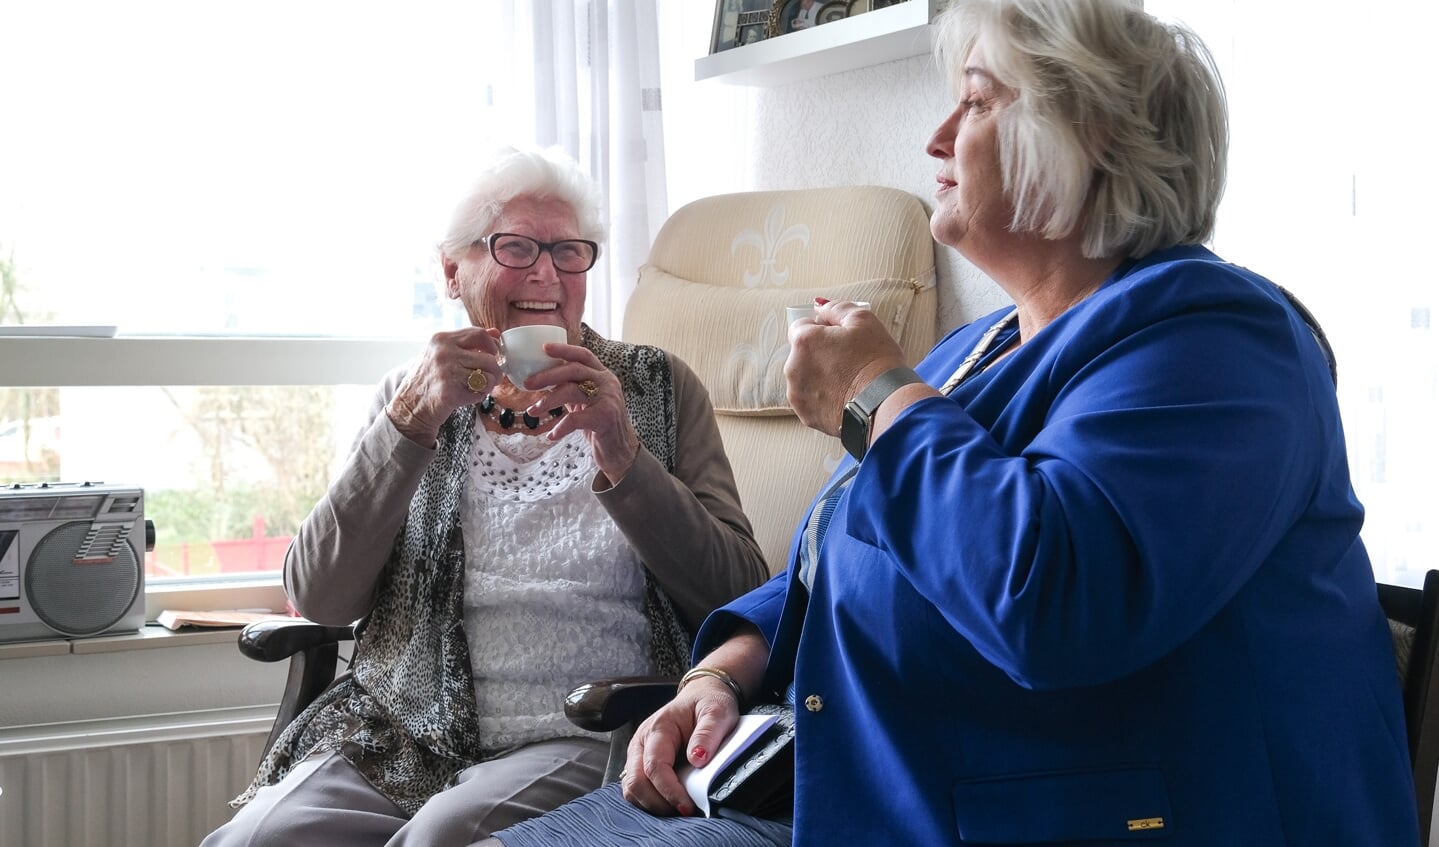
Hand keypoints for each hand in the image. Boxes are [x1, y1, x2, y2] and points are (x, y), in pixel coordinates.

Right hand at [387, 326, 503, 446]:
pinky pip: (480, 391)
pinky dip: (478, 395)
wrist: (409, 407)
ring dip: (487, 384)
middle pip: (489, 357)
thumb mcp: (442, 353)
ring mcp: (447, 371)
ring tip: (475, 387)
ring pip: (489, 375)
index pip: (478, 333)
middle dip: (495, 370)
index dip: (492, 345)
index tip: (493, 355)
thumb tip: (495, 333)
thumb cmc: (428, 380)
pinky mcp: (450, 391)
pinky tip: (466, 395)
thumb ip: (468, 342)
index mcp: (441, 339)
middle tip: (490, 378)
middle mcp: (444, 352)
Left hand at [520, 343, 640, 484]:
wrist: (621, 452)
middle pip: (574, 370)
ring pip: (572, 391)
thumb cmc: (600, 427)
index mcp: (603, 376)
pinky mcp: (605, 418)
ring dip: (548, 401)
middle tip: (528, 383)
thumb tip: (543, 381)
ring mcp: (608, 400)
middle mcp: (607, 384)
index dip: (564, 349)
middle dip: (548, 375)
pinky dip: (561, 427)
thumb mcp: (587, 402)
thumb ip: (573, 389)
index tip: (544, 348)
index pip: (584, 355)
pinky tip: (552, 435)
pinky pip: (576, 419)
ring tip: (533, 411)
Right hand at [620, 676, 741, 817]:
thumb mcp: (717, 711)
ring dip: (652, 805)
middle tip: (685, 813)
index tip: (688, 807)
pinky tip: (671, 805)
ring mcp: (638, 754)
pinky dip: (650, 802)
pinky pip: (637, 789)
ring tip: (680, 810)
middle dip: (658, 804)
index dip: (669, 790)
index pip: (654, 766)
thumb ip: (707, 733)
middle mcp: (641, 742)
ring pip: (631, 789)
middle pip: (635, 782)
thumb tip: (697, 759)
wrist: (700, 696)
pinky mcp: (641, 764)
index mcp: (658, 728)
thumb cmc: (708, 704)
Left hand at [785, 299, 907, 435]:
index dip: (820, 329)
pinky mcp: (806, 415)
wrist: (886, 404)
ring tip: (848, 381)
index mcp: (804, 341)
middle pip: (802, 354)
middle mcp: (793, 368)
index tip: (837, 337)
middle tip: (848, 360)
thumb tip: (820, 306)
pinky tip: (844, 396)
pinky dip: (823, 398)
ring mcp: (798, 394)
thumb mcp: (863, 320)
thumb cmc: (877, 362)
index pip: (800, 325)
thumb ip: (836, 309)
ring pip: (805, 378)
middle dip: (820, 354)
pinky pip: (811, 400)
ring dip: (820, 376)